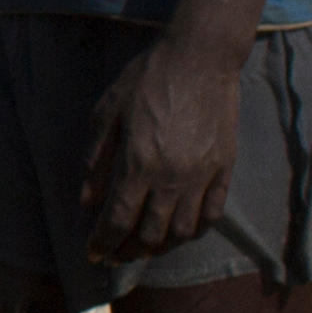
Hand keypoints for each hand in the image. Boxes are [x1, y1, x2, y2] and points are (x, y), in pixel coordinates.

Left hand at [81, 26, 246, 263]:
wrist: (200, 57)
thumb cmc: (146, 79)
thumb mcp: (106, 114)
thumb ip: (95, 162)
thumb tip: (87, 203)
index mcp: (138, 163)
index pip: (117, 221)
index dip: (102, 243)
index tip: (92, 254)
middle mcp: (172, 177)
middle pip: (149, 234)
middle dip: (128, 251)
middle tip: (115, 255)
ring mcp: (202, 175)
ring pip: (182, 232)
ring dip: (160, 246)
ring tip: (144, 246)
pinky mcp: (224, 168)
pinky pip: (212, 215)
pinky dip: (194, 231)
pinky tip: (180, 231)